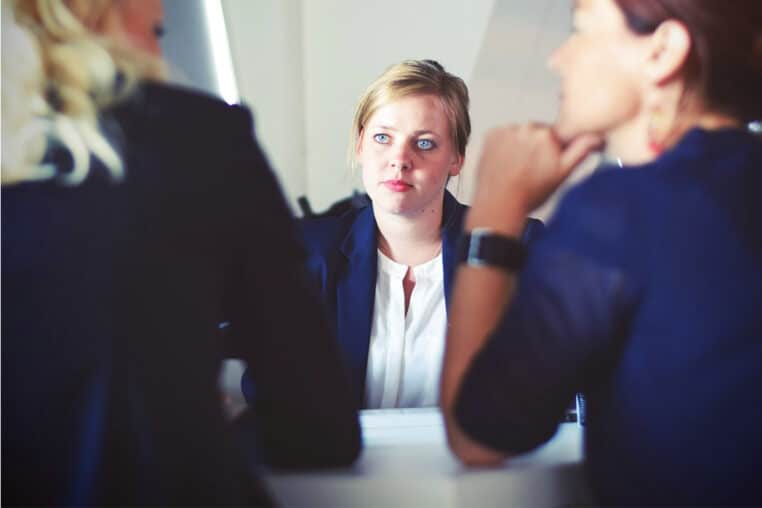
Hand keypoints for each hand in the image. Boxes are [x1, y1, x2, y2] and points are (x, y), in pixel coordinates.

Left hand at [469, 124, 601, 230]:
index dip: (553, 150)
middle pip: (536, 133)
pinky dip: (503, 145)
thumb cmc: (530, 193)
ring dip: (519, 145)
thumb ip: (581, 150)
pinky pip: (502, 135)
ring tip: (517, 168)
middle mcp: (527, 127)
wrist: (499, 203)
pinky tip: (505, 162)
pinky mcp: (491, 135)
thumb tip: (597, 136)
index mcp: (548, 134)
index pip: (556, 135)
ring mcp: (507, 130)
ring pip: (519, 134)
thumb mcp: (563, 173)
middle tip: (531, 169)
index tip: (546, 162)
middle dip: (536, 146)